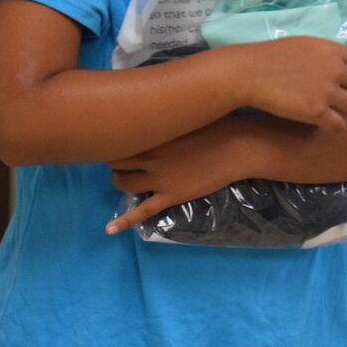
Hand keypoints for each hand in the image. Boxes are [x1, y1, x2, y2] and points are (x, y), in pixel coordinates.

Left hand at [106, 123, 243, 235]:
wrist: (237, 148)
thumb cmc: (215, 126)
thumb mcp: (183, 118)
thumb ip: (163, 121)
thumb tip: (150, 117)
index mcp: (153, 133)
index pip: (120, 139)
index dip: (116, 141)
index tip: (118, 141)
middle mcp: (150, 155)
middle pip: (115, 161)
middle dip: (115, 161)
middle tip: (122, 160)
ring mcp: (159, 178)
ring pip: (123, 183)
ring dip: (120, 181)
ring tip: (126, 179)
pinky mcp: (170, 196)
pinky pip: (141, 211)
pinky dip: (123, 221)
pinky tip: (109, 230)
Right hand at [229, 36, 346, 129]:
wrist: (249, 73)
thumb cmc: (273, 57)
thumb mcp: (306, 44)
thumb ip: (328, 54)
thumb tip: (344, 65)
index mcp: (333, 50)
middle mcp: (335, 69)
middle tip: (340, 98)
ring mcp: (326, 91)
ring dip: (344, 110)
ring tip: (330, 110)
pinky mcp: (316, 112)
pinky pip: (339, 124)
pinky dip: (333, 125)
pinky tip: (321, 121)